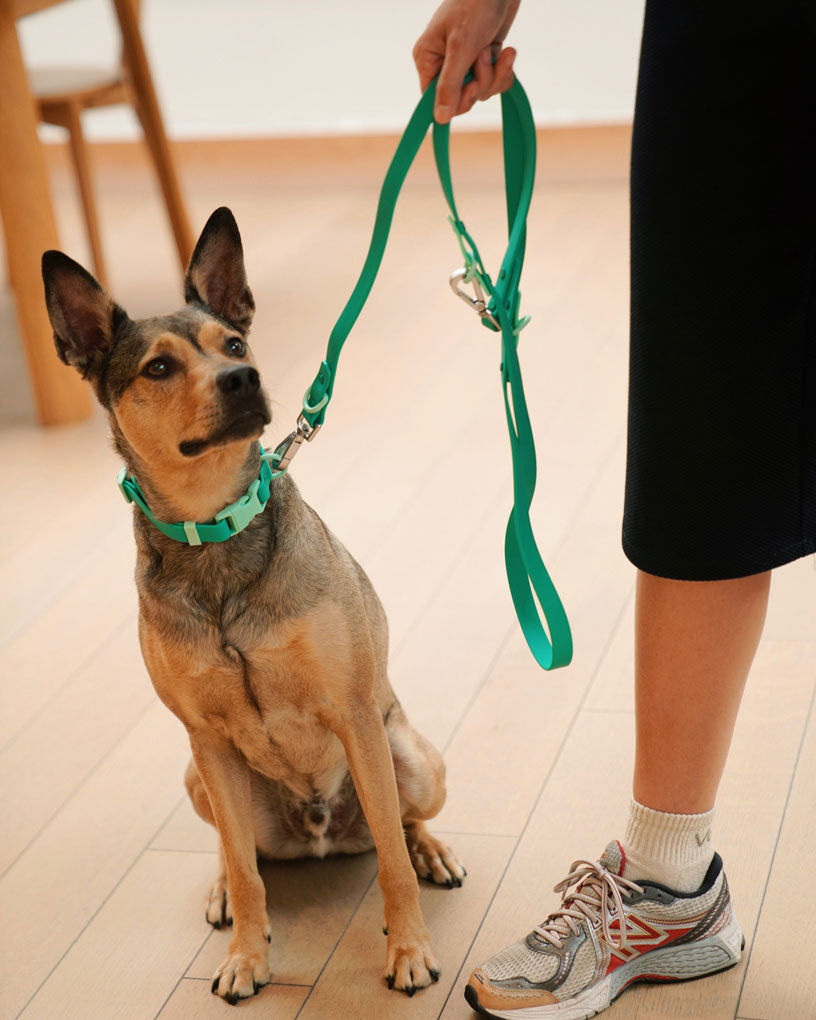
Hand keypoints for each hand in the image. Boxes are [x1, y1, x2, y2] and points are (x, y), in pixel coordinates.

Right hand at [413, 0, 519, 122]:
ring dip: (494, 73)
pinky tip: (507, 51)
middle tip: (484, 57)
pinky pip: (495, 82)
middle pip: (462, 99)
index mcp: (428, 60)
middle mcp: (443, 64)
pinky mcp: (484, 59)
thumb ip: (449, 85)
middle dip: (481, 82)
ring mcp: (465, 63)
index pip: (435, 101)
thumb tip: (439, 119)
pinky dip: (504, 69)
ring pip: (482, 91)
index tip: (472, 88)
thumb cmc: (474, 4)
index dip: (457, 101)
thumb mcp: (460, 47)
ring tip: (495, 47)